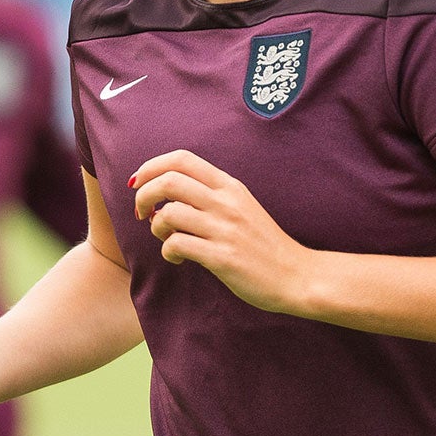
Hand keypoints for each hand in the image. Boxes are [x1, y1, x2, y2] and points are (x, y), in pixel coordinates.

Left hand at [131, 150, 314, 315]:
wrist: (297, 275)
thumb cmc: (264, 244)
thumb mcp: (242, 207)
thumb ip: (211, 196)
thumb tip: (166, 196)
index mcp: (230, 186)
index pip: (181, 159)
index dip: (151, 167)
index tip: (139, 183)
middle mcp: (226, 202)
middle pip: (168, 181)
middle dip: (143, 194)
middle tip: (141, 212)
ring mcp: (225, 229)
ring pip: (169, 213)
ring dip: (156, 227)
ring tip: (166, 238)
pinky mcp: (222, 257)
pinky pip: (177, 244)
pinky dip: (168, 251)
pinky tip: (178, 258)